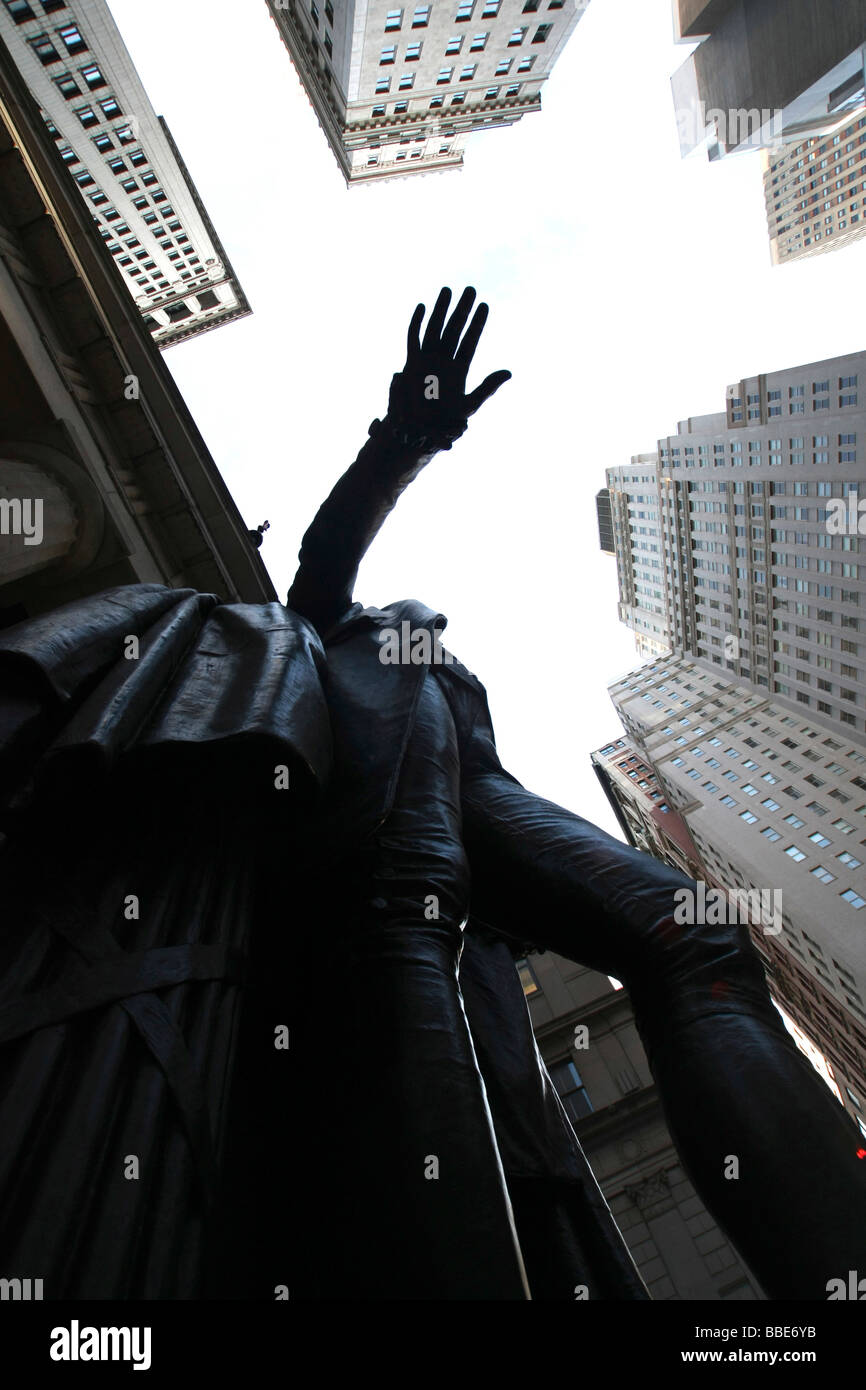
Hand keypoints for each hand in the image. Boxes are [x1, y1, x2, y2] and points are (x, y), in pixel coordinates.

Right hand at [381, 287, 510, 449]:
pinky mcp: (412, 363)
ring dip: (441, 309)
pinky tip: (422, 306)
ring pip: (436, 328)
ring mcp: (428, 360)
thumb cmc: (446, 421)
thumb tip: (509, 372)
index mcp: (460, 369)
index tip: (485, 305)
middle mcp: (444, 360)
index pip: (471, 340)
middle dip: (462, 309)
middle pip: (455, 329)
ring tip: (448, 289)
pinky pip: (413, 339)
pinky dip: (416, 323)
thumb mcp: (470, 404)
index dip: (477, 323)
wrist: (420, 430)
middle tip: (470, 289)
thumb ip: (488, 387)